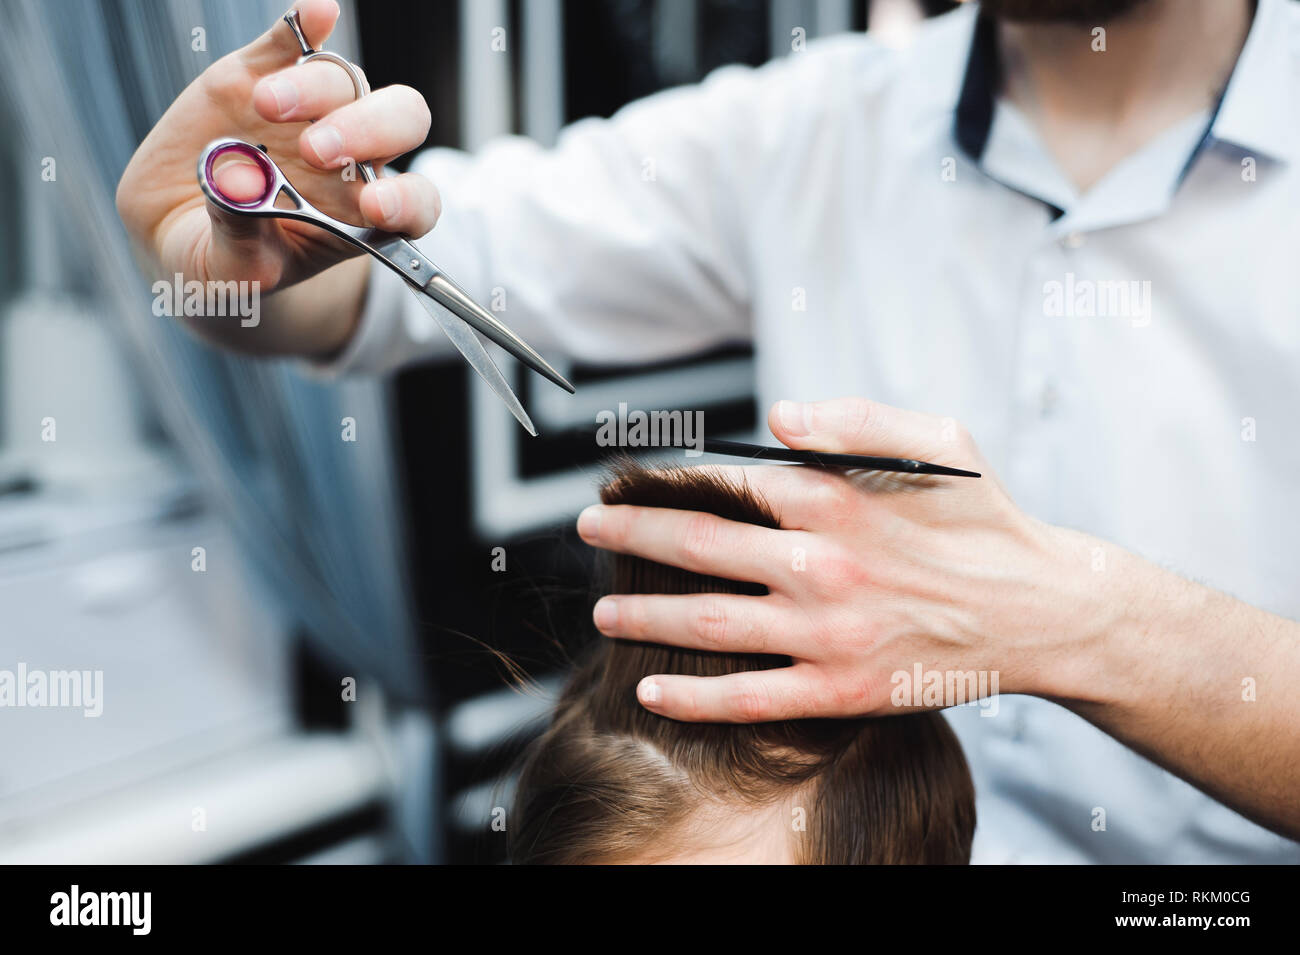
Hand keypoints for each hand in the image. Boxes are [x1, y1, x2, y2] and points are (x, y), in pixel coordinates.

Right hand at [115, 0, 437, 355]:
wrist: (174, 229)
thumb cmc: (222, 264)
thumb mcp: (229, 273)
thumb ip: (240, 240)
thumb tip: (239, 180)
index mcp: (361, 219)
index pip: (413, 205)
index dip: (406, 203)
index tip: (376, 207)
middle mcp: (351, 160)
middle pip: (396, 126)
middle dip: (366, 131)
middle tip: (317, 150)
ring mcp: (312, 112)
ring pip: (343, 83)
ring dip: (314, 89)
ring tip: (265, 107)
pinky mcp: (264, 73)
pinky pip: (297, 39)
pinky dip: (305, 24)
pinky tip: (314, 13)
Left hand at [577, 397, 1102, 720]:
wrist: (1038, 610)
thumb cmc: (984, 519)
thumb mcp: (939, 438)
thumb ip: (854, 419)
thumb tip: (776, 418)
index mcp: (835, 500)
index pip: (726, 485)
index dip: (668, 482)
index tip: (631, 481)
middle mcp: (820, 565)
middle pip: (697, 548)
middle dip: (630, 535)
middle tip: (587, 529)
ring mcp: (825, 633)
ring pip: (707, 624)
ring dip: (643, 616)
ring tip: (603, 610)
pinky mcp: (838, 690)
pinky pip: (748, 696)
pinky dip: (692, 697)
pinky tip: (650, 691)